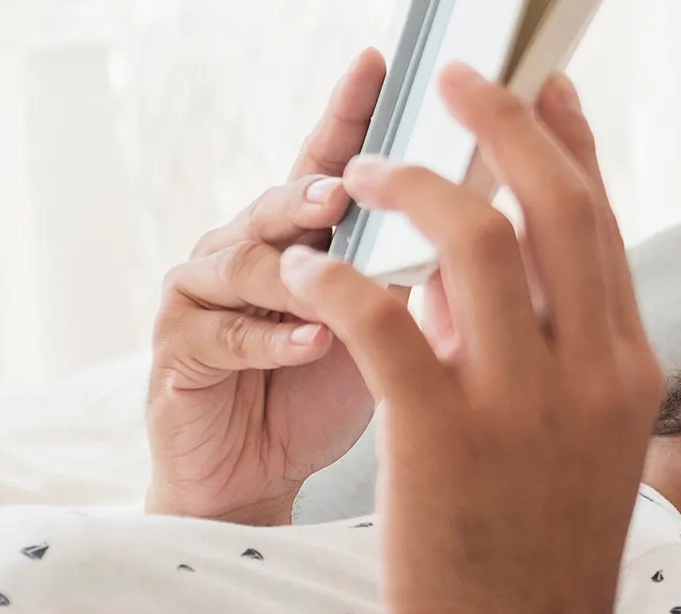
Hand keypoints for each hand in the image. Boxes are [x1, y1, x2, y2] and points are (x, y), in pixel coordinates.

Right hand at [146, 49, 387, 525]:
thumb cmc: (334, 396)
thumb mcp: (395, 326)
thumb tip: (502, 219)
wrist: (260, 482)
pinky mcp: (178, 348)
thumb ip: (423, 272)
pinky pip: (223, 333)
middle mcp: (252, 244)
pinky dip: (270, 338)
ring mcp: (205, 292)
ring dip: (296, 271)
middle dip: (317, 188)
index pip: (333, 158)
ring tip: (334, 276)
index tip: (380, 63)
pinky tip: (313, 342)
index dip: (353, 111)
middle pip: (283, 199)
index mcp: (310, 232)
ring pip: (248, 261)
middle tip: (348, 186)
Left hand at [279, 66, 658, 613]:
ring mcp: (519, 405)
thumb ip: (537, 351)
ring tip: (362, 172)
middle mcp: (587, 372)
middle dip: (498, 121)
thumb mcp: (569, 440)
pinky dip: (340, 279)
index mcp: (624, 366)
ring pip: (474, 239)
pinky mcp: (439, 439)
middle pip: (551, 203)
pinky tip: (310, 271)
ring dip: (413, 184)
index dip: (566, 140)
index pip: (599, 221)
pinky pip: (384, 321)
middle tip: (453, 78)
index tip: (540, 84)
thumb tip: (460, 270)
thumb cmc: (539, 554)